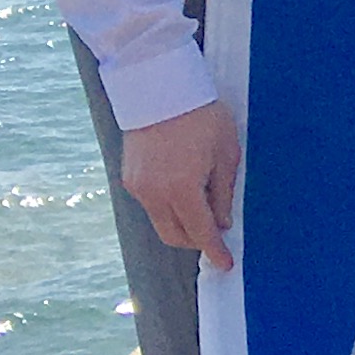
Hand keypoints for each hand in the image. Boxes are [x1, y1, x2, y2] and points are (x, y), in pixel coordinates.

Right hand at [120, 97, 242, 268]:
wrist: (160, 90)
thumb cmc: (201, 116)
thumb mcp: (226, 153)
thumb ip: (222, 193)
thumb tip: (222, 223)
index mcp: (182, 189)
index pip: (200, 232)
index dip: (214, 251)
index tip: (225, 264)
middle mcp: (154, 193)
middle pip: (174, 235)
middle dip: (196, 242)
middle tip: (216, 236)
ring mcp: (138, 186)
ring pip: (160, 221)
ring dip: (181, 224)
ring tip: (202, 208)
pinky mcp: (129, 178)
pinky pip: (150, 204)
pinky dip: (168, 207)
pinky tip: (183, 191)